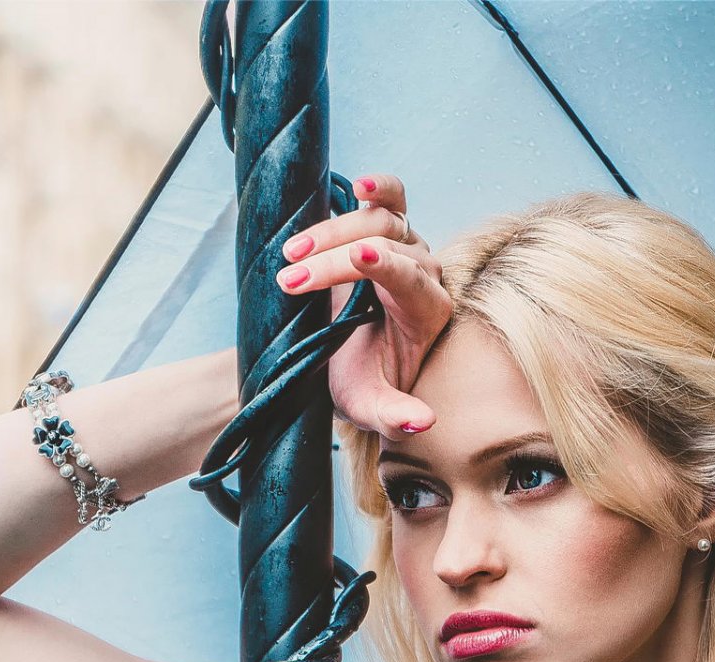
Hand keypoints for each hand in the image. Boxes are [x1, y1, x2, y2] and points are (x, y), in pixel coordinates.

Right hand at [273, 172, 452, 437]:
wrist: (349, 359)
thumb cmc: (362, 382)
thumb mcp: (370, 406)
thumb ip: (394, 416)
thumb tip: (424, 422)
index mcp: (426, 313)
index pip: (411, 280)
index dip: (388, 266)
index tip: (359, 257)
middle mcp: (423, 273)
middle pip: (386, 246)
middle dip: (332, 263)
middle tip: (288, 282)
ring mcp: (406, 246)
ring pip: (379, 218)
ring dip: (330, 231)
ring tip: (290, 254)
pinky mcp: (385, 229)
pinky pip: (388, 198)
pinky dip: (376, 187)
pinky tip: (358, 185)